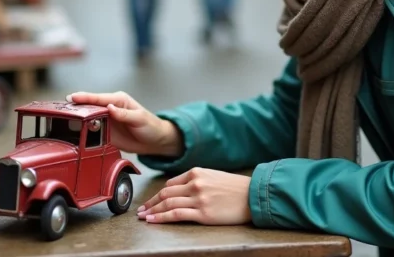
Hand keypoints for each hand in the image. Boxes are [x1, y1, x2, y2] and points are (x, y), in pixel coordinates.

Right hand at [65, 91, 182, 156]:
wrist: (154, 142)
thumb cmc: (150, 126)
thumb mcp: (139, 118)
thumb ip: (124, 114)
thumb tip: (110, 108)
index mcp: (118, 100)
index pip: (98, 98)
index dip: (84, 98)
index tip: (72, 98)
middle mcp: (109, 108)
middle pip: (89, 106)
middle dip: (75, 107)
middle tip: (61, 109)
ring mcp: (105, 120)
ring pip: (87, 118)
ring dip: (76, 118)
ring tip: (61, 118)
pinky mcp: (104, 132)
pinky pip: (90, 130)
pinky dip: (81, 130)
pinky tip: (71, 131)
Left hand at [137, 168, 251, 224]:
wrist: (253, 196)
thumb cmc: (235, 188)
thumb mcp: (214, 176)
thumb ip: (196, 180)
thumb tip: (180, 190)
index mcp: (197, 172)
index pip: (171, 184)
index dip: (158, 194)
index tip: (151, 201)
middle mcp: (195, 184)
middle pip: (165, 193)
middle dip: (150, 202)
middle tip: (140, 210)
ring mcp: (198, 199)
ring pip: (167, 204)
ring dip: (152, 211)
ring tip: (143, 217)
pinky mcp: (203, 213)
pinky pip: (176, 215)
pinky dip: (161, 218)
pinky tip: (153, 220)